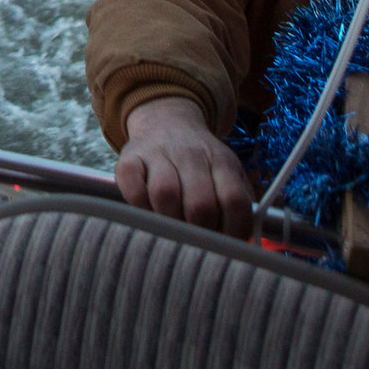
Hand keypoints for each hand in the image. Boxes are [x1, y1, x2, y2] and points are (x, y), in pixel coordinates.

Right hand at [115, 95, 252, 236]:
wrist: (166, 121)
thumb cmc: (200, 161)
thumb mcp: (227, 172)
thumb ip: (238, 203)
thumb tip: (239, 242)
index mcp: (221, 161)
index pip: (234, 200)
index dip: (232, 230)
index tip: (226, 246)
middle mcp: (191, 154)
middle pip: (200, 204)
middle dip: (200, 233)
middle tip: (197, 243)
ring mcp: (158, 154)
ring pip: (166, 195)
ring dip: (170, 222)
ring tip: (173, 230)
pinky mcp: (128, 159)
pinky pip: (134, 191)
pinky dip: (141, 209)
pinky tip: (150, 212)